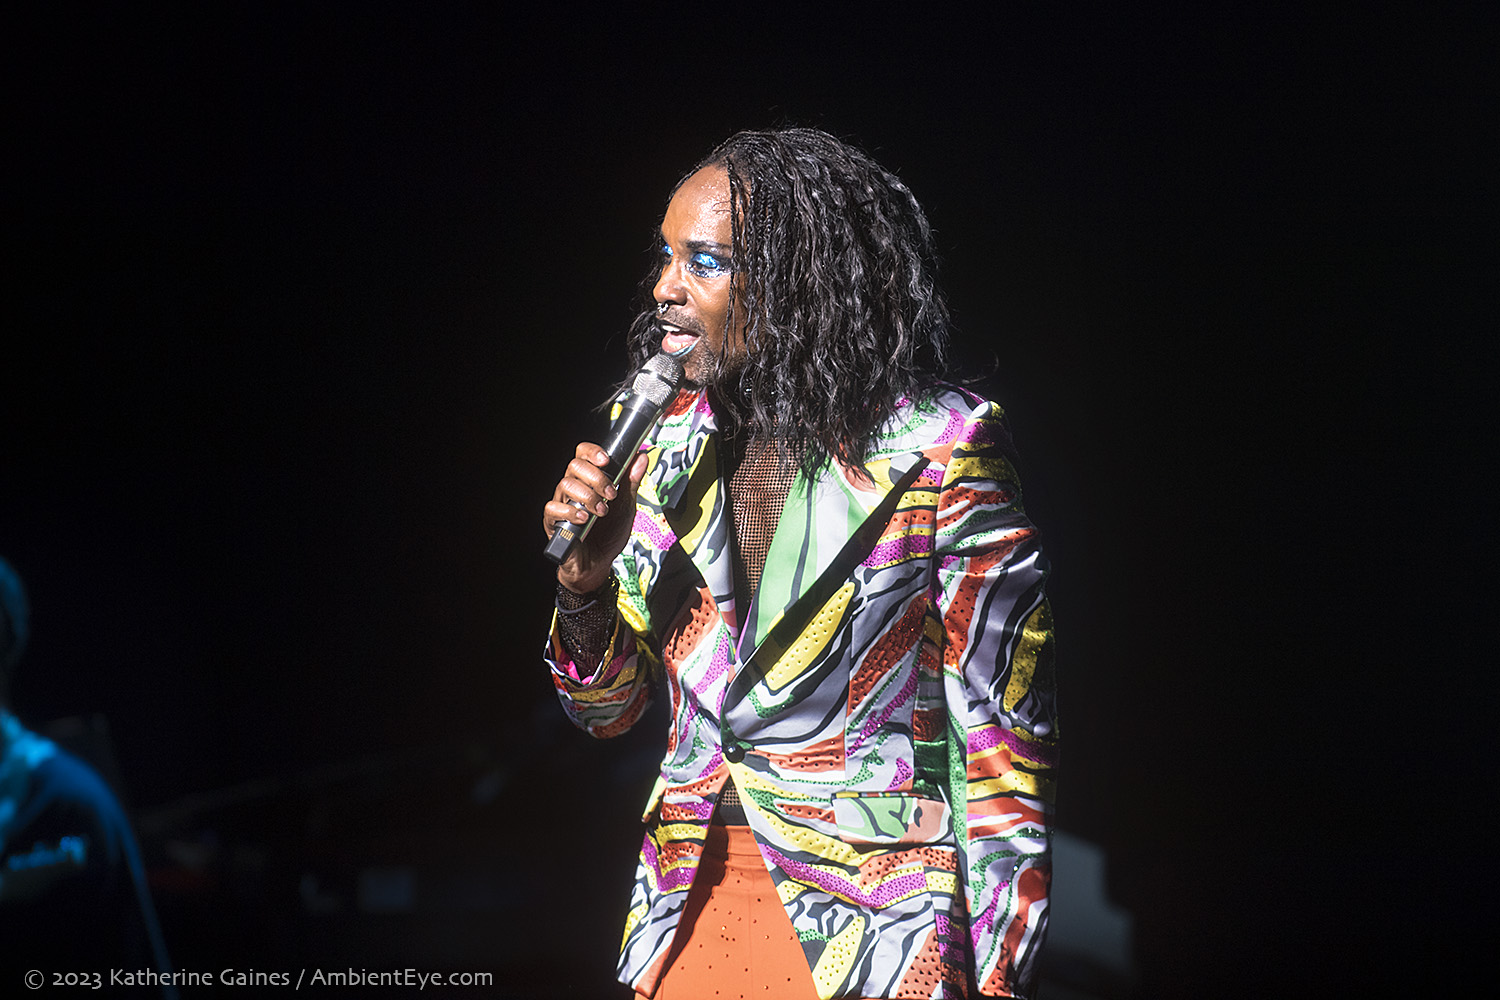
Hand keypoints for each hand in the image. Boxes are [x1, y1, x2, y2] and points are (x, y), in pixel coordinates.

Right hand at [543, 443, 648, 593]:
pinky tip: (585, 519)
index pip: (583, 454)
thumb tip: (641, 457)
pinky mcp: (553, 522)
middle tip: (611, 494)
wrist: (600, 564)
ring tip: (602, 512)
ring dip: (588, 496)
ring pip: (565, 484)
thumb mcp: (626, 506)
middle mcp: (573, 489)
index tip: (607, 460)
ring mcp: (562, 504)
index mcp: (588, 480)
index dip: (592, 452)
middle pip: (575, 466)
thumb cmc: (609, 534)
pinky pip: (554, 508)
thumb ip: (631, 482)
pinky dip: (571, 512)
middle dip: (596, 477)